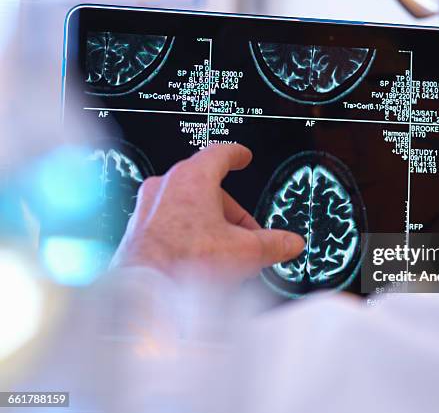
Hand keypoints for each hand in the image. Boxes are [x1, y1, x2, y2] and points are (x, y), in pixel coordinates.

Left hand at [111, 144, 304, 279]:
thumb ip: (273, 243)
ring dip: (210, 225)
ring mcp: (148, 208)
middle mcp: (165, 187)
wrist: (144, 294)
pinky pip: (171, 224)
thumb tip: (290, 243)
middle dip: (231, 211)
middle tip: (247, 233)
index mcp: (192, 178)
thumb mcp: (244, 251)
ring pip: (188, 207)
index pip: (219, 154)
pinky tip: (200, 261)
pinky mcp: (138, 231)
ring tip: (225, 253)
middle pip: (207, 188)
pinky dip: (189, 235)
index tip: (242, 156)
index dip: (236, 155)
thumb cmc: (184, 263)